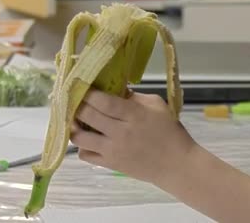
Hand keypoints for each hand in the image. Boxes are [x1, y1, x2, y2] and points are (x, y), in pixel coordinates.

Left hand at [70, 90, 195, 183]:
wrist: (176, 164)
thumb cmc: (170, 132)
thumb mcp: (158, 107)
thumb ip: (136, 97)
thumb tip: (115, 90)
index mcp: (134, 115)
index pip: (103, 101)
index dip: (88, 92)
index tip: (81, 84)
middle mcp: (120, 132)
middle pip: (87, 115)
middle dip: (76, 104)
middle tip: (75, 98)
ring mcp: (112, 150)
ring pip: (79, 137)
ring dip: (74, 126)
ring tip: (76, 119)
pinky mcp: (110, 164)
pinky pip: (84, 154)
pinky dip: (82, 145)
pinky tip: (88, 138)